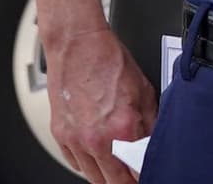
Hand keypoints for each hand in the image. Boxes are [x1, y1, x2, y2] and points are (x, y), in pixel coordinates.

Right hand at [41, 10, 157, 181]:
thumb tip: (152, 146)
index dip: (143, 176)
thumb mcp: (144, 92)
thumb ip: (150, 126)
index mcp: (122, 130)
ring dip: (106, 175)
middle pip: (113, 183)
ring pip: (93, 178)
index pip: (136, 175)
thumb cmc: (108, 61)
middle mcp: (97, 139)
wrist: (77, 43)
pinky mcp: (61, 134)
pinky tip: (96, 154)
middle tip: (132, 174)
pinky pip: (75, 164)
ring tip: (115, 166)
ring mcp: (76, 139)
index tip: (145, 174)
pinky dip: (87, 164)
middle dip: (125, 181)